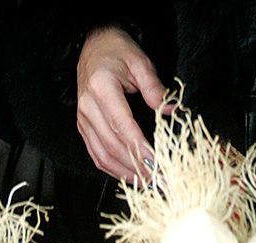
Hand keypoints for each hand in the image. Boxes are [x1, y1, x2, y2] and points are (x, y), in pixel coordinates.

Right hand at [76, 26, 166, 179]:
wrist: (93, 46)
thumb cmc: (118, 52)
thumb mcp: (140, 63)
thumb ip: (155, 88)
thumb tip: (172, 112)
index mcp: (101, 88)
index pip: (123, 126)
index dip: (140, 148)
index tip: (158, 162)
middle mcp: (87, 106)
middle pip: (112, 145)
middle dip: (136, 166)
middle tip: (157, 178)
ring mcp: (83, 118)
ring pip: (102, 154)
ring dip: (124, 172)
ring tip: (146, 183)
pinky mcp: (83, 126)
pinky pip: (95, 153)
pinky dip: (111, 168)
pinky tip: (128, 176)